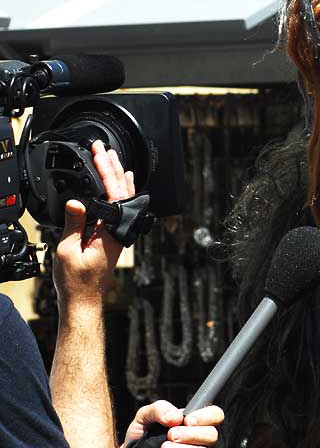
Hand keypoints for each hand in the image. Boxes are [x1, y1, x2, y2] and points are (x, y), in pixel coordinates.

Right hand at [53, 140, 134, 305]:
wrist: (84, 300)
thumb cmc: (77, 281)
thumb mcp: (67, 250)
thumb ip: (73, 223)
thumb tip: (75, 201)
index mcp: (111, 230)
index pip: (112, 192)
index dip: (105, 169)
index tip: (99, 153)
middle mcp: (119, 230)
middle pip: (122, 191)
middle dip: (113, 167)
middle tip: (105, 148)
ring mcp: (118, 232)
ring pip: (124, 198)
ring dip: (117, 177)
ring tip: (113, 159)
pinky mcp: (113, 236)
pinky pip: (119, 208)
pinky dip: (118, 192)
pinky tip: (118, 185)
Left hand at [122, 400, 223, 447]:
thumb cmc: (141, 435)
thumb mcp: (145, 416)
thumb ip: (160, 409)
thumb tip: (176, 417)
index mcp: (192, 421)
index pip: (215, 415)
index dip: (206, 416)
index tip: (187, 420)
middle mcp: (198, 439)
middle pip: (212, 435)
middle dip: (191, 435)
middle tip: (171, 435)